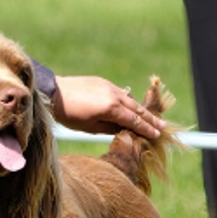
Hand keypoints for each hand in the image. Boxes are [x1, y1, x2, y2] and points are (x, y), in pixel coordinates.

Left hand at [51, 75, 165, 138]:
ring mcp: (109, 86)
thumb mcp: (90, 127)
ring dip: (141, 109)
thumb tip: (124, 129)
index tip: (156, 135)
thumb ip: (110, 127)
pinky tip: (132, 107)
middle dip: (150, 119)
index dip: (146, 129)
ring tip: (152, 117)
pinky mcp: (103, 82)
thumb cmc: (68, 115)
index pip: (134, 121)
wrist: (53, 93)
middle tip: (163, 126)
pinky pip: (120, 93)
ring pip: (130, 100)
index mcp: (111, 108)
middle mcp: (114, 95)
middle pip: (137, 109)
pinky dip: (128, 101)